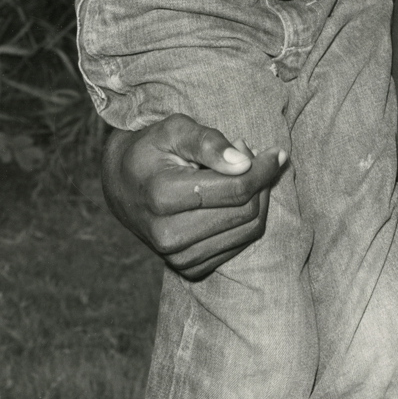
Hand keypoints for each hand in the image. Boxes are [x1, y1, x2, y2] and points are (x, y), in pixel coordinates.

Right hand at [101, 115, 288, 279]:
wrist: (122, 186)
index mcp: (162, 196)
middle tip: (250, 157)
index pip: (235, 189)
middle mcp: (168, 235)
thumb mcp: (174, 130)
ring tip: (239, 174)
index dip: (263, 169)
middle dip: (260, 181)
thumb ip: (208, 142)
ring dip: (256, 200)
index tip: (274, 153)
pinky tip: (231, 199)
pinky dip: (246, 220)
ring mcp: (178, 257)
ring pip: (248, 231)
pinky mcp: (189, 268)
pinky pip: (238, 246)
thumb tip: (243, 162)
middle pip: (245, 211)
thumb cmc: (152, 150)